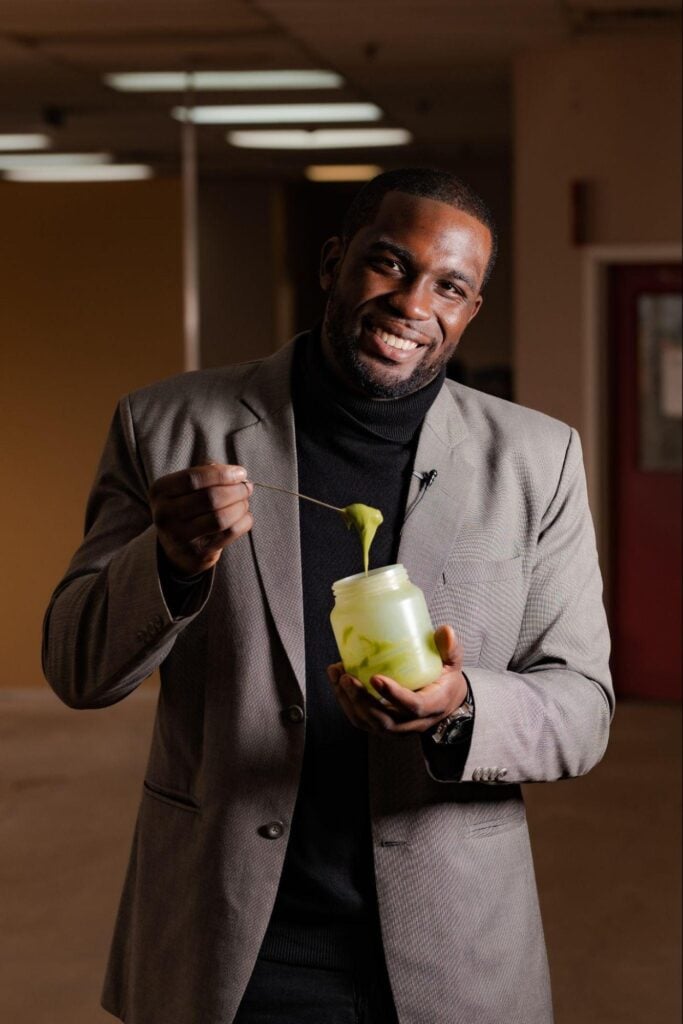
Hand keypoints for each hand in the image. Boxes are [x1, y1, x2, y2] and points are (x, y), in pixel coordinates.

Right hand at [150, 463, 253, 575]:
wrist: (178, 548)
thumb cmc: (188, 507)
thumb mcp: (187, 487)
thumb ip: (208, 473)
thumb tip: (236, 475)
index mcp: (160, 491)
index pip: (193, 478)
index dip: (222, 474)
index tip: (241, 473)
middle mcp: (165, 514)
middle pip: (210, 498)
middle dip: (236, 490)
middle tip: (247, 488)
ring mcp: (179, 537)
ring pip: (220, 518)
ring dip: (240, 506)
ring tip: (244, 502)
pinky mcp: (197, 553)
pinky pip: (229, 534)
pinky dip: (244, 522)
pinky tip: (245, 516)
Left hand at [326, 625, 467, 735]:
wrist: (445, 703)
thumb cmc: (445, 679)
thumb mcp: (453, 664)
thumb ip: (450, 648)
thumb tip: (445, 630)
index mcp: (432, 706)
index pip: (413, 706)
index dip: (393, 695)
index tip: (375, 678)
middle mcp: (412, 723)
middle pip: (383, 720)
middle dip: (361, 700)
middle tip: (347, 677)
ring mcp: (396, 728)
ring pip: (368, 722)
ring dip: (348, 701)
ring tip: (337, 675)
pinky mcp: (382, 726)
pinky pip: (361, 720)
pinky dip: (346, 702)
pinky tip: (337, 681)